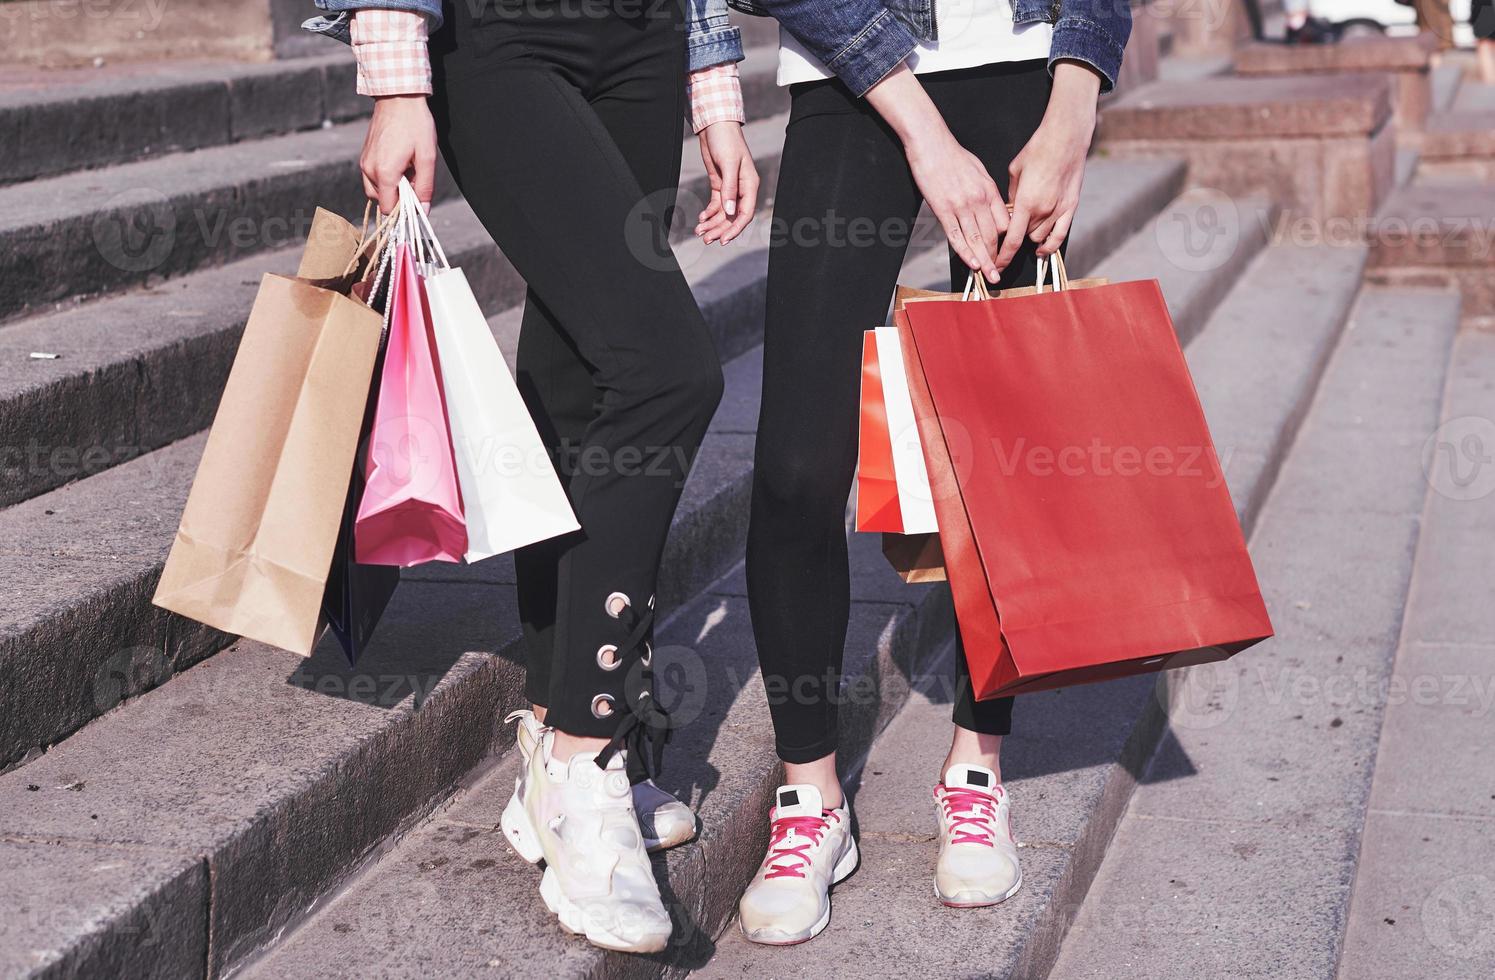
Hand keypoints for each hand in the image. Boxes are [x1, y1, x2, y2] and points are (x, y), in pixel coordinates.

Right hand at [360, 95, 437, 214]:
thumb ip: (425, 186)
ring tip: (407, 168)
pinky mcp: (364, 155)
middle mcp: (369, 169)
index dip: (404, 209)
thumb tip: (423, 210)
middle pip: (382, 201)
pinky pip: (373, 176)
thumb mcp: (427, 157)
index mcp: (384, 172)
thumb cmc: (415, 124)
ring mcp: (364, 161)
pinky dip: (386, 176)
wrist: (398, 97)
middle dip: (398, 197)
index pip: (389, 208)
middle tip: (414, 178)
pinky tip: (399, 161)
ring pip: (376, 189)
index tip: (417, 198)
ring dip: (392, 187)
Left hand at [694, 121, 758, 244]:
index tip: (724, 240)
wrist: (715, 127)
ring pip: (723, 213)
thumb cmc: (726, 141)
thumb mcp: (729, 163)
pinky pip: (716, 205)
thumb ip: (730, 188)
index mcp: (750, 185)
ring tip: (700, 232)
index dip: (735, 229)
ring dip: (712, 224)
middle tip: (706, 239)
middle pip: (733, 217)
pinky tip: (701, 219)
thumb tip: (730, 211)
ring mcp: (730, 188)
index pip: (746, 213)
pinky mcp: (720, 185)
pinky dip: (708, 213)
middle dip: (720, 229)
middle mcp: (742, 189)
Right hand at [904, 130, 1006, 282]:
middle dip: (997, 258)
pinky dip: (965, 252)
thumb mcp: (979, 171)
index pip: (1004, 223)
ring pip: (976, 240)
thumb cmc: (953, 155)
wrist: (931, 143)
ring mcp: (960, 206)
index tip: (1004, 251)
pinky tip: (971, 264)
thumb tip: (992, 208)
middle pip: (992, 236)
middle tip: (999, 273)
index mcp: (989, 190)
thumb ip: (986, 192)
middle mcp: (978, 200)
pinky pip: (956, 236)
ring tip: (989, 277)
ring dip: (984, 261)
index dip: (1005, 240)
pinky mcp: (943, 210)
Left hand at [996, 61, 1101, 269]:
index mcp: (1026, 202)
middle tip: (1010, 227)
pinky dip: (1050, 245)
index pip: (1012, 239)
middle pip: (1024, 236)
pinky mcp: (1071, 207)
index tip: (997, 266)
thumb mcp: (1015, 171)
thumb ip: (1011, 196)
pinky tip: (1042, 250)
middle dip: (1015, 235)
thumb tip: (1010, 211)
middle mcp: (1044, 210)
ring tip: (1026, 225)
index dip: (1003, 256)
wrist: (1066, 138)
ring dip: (1031, 235)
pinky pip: (1060, 234)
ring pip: (1040, 237)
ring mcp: (1059, 210)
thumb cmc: (1038, 150)